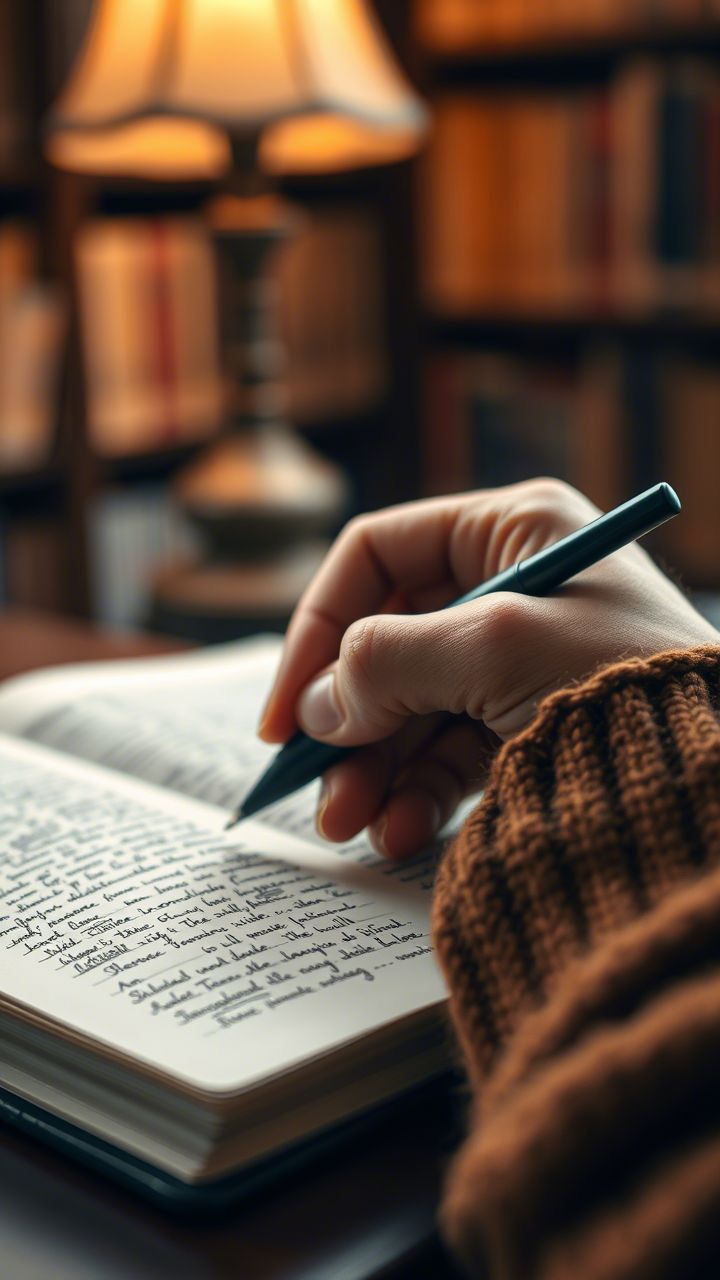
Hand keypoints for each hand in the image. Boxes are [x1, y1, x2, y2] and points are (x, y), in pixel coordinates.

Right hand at [259, 479, 717, 858]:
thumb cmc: (621, 681)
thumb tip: (317, 705)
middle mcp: (513, 584)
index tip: (286, 710)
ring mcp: (522, 657)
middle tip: (313, 787)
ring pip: (413, 705)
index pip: (377, 556)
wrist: (714, 779)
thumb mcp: (492, 647)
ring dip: (372, 767)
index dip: (317, 627)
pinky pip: (452, 751)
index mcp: (512, 526)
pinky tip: (399, 832)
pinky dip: (418, 791)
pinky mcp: (534, 720)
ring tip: (349, 824)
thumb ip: (385, 662)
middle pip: (388, 641)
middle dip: (346, 719)